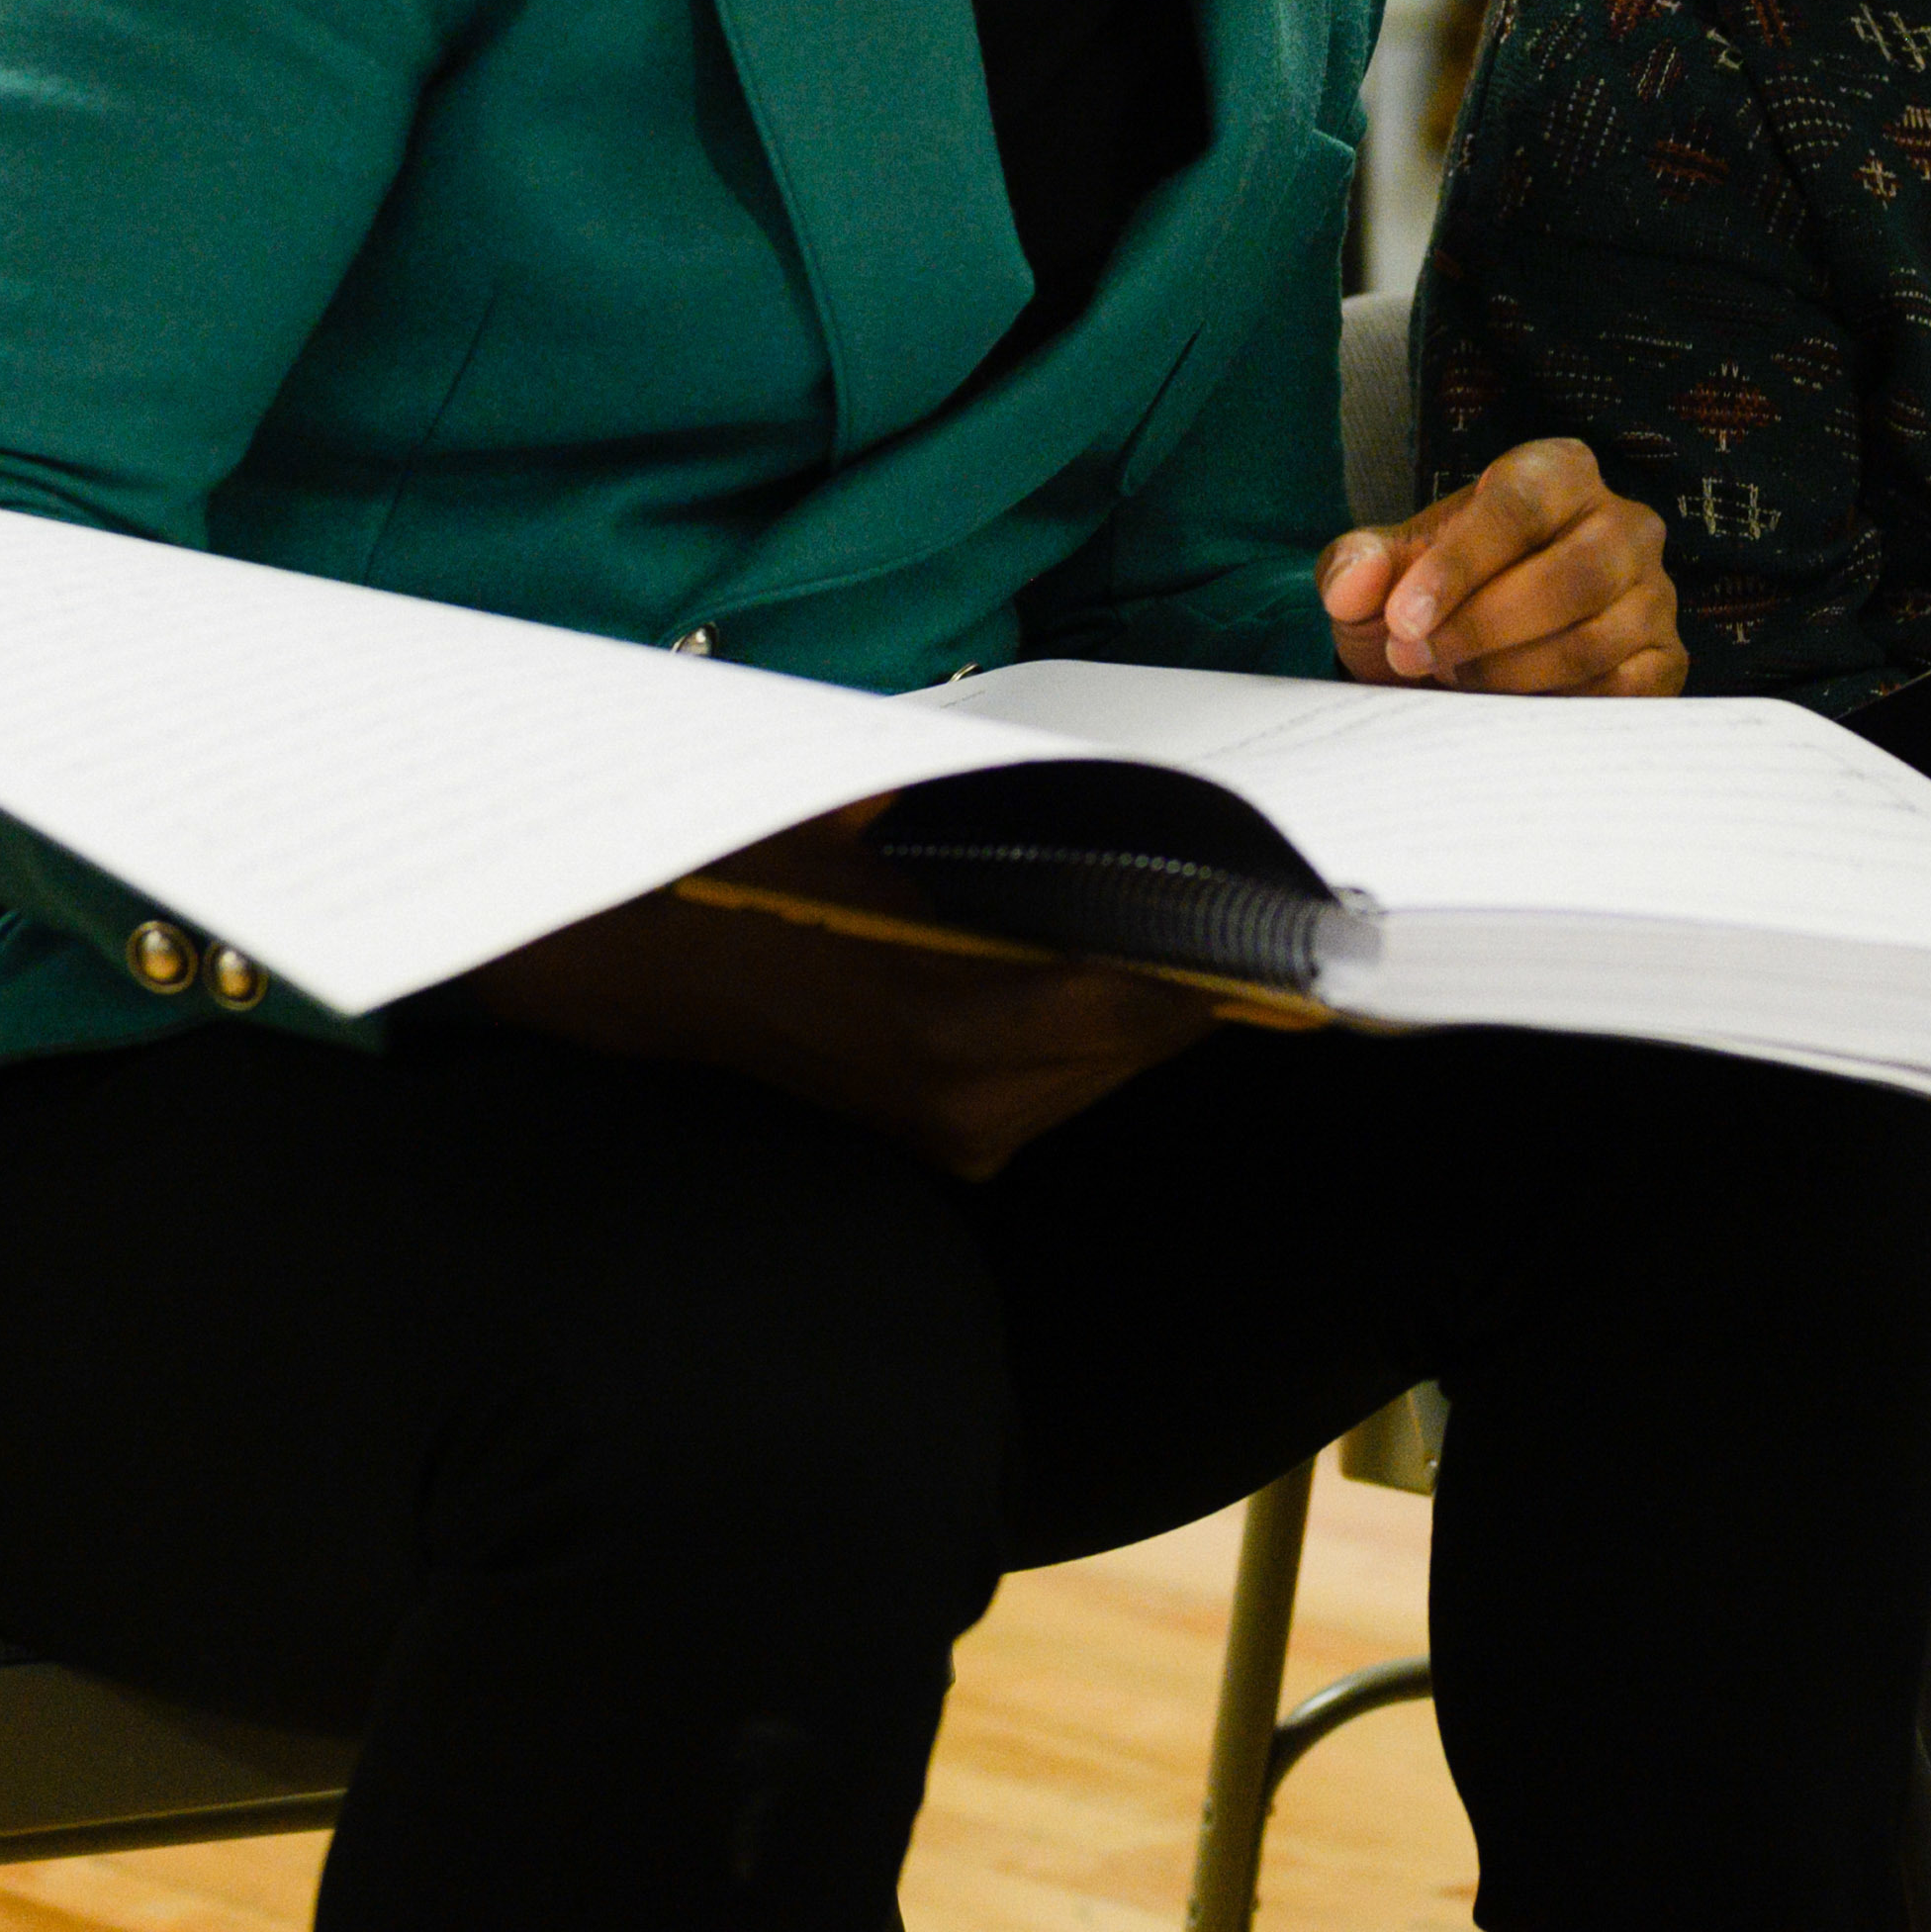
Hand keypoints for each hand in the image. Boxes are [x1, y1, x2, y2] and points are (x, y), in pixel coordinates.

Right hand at [464, 814, 1213, 1177]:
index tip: (1293, 932)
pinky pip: (1056, 1093)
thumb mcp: (869, 817)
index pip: (1130, 1005)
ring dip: (1147, 1018)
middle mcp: (962, 1102)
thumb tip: (1100, 782)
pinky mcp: (940, 1149)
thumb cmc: (747, 877)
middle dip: (1196, 985)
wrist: (638, 971)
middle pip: (1134, 1048)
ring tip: (1203, 945)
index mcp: (948, 1021)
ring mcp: (950, 1137)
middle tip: (1273, 925)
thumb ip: (983, 808)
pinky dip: (1092, 1043)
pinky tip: (1115, 986)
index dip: (1218, 970)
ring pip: (1100, 1078)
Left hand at [1319, 437, 1685, 695]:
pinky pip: (1624, 689)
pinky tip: (1510, 705)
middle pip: (1568, 576)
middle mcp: (1622, 522)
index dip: (1457, 566)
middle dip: (1481, 628)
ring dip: (1510, 672)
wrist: (1473, 647)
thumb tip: (1356, 582)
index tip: (1403, 619)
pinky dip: (1558, 706)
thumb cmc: (1434, 594)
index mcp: (1556, 473)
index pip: (1517, 508)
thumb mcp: (1383, 572)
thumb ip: (1356, 566)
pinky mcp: (1666, 656)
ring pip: (1594, 640)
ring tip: (1455, 679)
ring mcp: (1653, 591)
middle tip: (1416, 659)